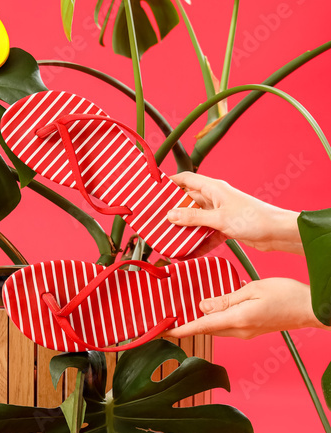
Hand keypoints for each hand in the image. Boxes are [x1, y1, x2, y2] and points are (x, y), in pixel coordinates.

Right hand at [166, 172, 302, 255]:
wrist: (278, 233)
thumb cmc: (253, 218)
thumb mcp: (219, 218)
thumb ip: (194, 218)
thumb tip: (171, 215)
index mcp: (214, 188)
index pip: (186, 179)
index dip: (170, 182)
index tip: (154, 189)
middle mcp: (216, 199)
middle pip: (188, 202)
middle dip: (173, 212)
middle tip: (156, 220)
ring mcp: (221, 214)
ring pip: (196, 221)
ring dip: (185, 231)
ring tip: (169, 239)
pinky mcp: (226, 228)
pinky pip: (206, 235)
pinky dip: (198, 243)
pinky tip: (188, 254)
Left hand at [169, 278, 328, 339]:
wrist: (310, 308)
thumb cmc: (287, 295)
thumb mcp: (252, 289)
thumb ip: (226, 299)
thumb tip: (203, 307)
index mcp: (238, 320)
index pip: (202, 326)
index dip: (181, 329)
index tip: (163, 331)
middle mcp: (240, 331)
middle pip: (206, 328)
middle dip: (187, 325)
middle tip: (169, 318)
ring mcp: (246, 333)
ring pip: (216, 327)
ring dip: (200, 321)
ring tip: (185, 312)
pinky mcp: (251, 330)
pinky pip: (227, 325)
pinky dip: (215, 318)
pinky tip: (212, 307)